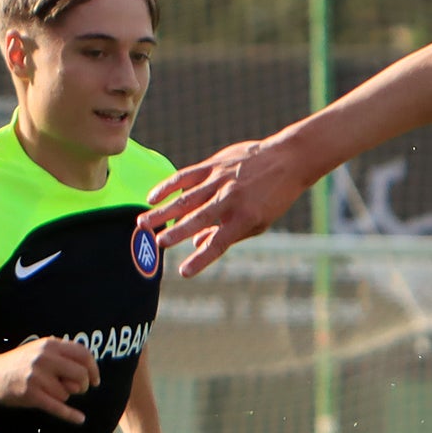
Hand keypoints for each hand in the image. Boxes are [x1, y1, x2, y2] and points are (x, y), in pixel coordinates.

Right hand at [0, 336, 99, 421]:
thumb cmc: (20, 363)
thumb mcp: (39, 349)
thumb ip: (62, 353)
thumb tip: (89, 365)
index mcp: (50, 345)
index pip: (83, 354)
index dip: (94, 369)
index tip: (95, 381)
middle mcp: (44, 358)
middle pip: (80, 375)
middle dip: (82, 386)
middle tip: (76, 390)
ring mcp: (37, 376)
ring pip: (66, 393)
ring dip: (61, 396)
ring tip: (46, 391)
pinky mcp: (31, 394)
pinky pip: (57, 407)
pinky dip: (70, 414)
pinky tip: (80, 419)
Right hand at [143, 136, 313, 277]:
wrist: (287, 160)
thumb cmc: (273, 196)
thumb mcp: (259, 221)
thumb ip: (228, 234)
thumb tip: (196, 245)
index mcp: (244, 218)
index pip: (218, 243)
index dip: (201, 259)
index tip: (183, 272)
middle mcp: (230, 200)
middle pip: (198, 219)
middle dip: (176, 233)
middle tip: (156, 243)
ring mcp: (220, 180)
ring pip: (187, 198)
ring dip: (164, 211)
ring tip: (143, 223)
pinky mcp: (213, 165)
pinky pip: (186, 176)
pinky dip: (168, 186)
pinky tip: (152, 196)